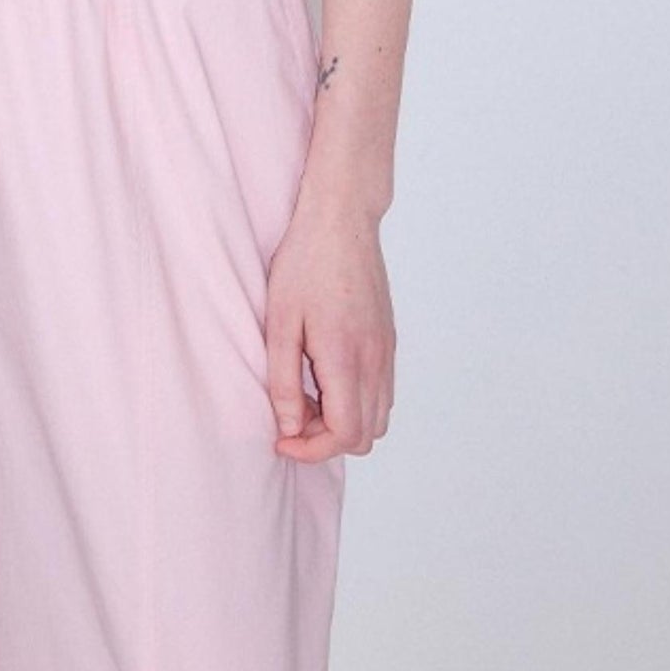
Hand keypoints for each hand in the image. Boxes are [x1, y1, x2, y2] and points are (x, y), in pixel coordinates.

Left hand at [264, 202, 395, 461]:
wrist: (342, 219)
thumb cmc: (305, 263)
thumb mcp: (280, 322)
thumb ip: (283, 381)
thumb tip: (289, 428)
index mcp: (347, 357)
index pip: (345, 435)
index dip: (312, 450)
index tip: (282, 439)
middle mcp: (376, 361)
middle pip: (366, 436)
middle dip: (326, 440)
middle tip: (292, 415)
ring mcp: (387, 351)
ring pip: (379, 418)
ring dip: (345, 423)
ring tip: (308, 395)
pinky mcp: (389, 340)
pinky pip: (383, 393)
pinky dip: (358, 403)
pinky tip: (326, 376)